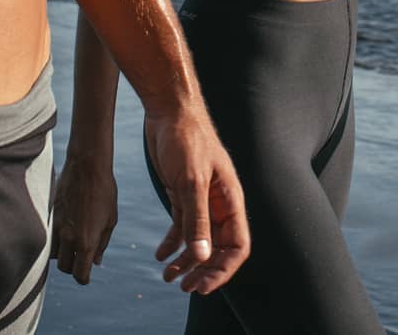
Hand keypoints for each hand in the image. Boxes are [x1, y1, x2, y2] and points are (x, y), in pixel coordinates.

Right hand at [50, 156, 117, 284]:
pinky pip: (48, 237)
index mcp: (86, 242)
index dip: (84, 278)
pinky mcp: (50, 216)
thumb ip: (102, 243)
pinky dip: (55, 240)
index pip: (79, 274)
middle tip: (80, 259)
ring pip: (52, 254)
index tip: (86, 275)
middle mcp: (68, 238)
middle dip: (72, 267)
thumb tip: (96, 261)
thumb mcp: (110, 220)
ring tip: (71, 245)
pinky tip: (65, 230)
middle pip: (64, 267)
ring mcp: (56, 227)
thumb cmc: (104, 192)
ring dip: (61, 254)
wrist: (87, 167)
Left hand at [144, 108, 249, 293]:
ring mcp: (201, 199)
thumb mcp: (190, 181)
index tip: (201, 286)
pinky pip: (182, 226)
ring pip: (199, 241)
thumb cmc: (186, 138)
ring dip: (186, 261)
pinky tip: (160, 256)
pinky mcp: (182, 193)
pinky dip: (173, 244)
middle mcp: (219, 203)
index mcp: (230, 200)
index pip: (237, 246)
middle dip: (203, 271)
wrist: (169, 110)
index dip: (223, 270)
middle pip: (218, 248)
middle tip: (183, 287)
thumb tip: (203, 256)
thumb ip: (197, 219)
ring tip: (168, 277)